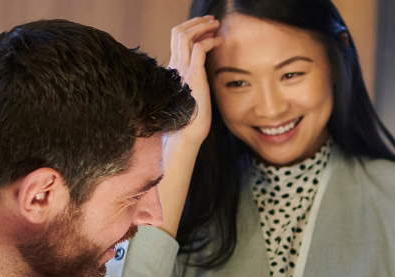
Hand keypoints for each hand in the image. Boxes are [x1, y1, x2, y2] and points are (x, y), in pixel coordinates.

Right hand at [168, 16, 220, 150]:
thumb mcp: (192, 96)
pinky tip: (220, 42)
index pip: (177, 41)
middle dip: (195, 22)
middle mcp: (175, 67)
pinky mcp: (192, 75)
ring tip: (216, 24)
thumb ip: (195, 83)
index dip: (191, 31)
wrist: (186, 136)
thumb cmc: (191, 121)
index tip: (206, 29)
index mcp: (174, 70)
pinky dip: (210, 41)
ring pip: (185, 35)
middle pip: (178, 32)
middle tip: (211, 20)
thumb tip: (204, 78)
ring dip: (202, 26)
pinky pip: (199, 48)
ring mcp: (182, 70)